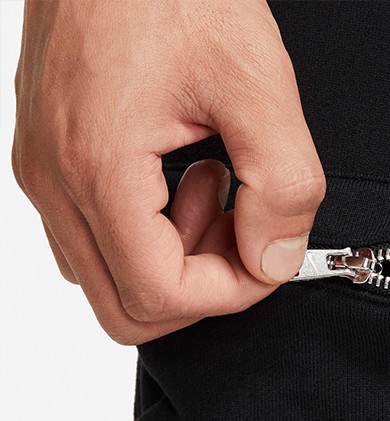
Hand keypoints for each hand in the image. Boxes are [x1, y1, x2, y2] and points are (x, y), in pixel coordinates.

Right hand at [11, 0, 324, 344]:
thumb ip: (282, 185)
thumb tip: (275, 259)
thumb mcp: (258, 81)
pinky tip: (184, 180)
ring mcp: (47, 173)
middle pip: (127, 309)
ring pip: (111, 281)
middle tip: (241, 228)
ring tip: (217, 190)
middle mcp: (56, 181)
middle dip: (201, 288)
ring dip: (178, 260)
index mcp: (97, 167)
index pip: (159, 296)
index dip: (229, 293)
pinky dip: (152, 235)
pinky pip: (98, 239)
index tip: (268, 255)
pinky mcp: (54, 160)